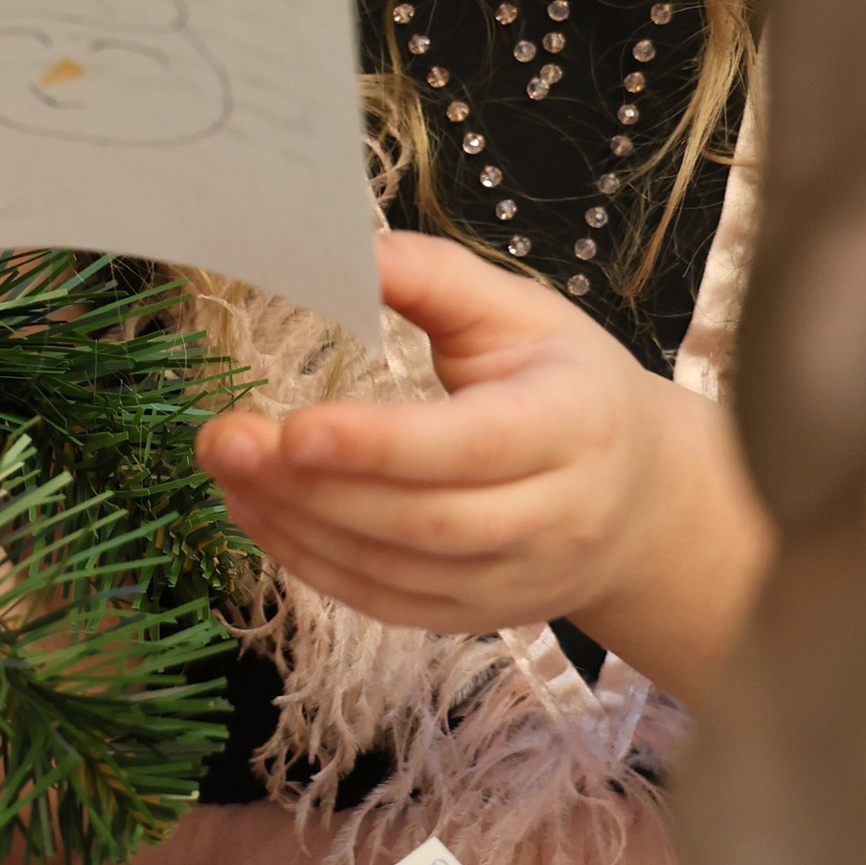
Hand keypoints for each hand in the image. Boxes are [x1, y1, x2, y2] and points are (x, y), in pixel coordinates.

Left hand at [195, 231, 772, 702]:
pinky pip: (384, 603)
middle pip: (425, 519)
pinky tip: (258, 513)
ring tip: (226, 471)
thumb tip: (341, 247)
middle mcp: (553, 516)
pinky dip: (311, 564)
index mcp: (572, 425)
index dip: (383, 444)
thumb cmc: (570, 386)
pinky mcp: (475, 617)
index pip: (475, 444)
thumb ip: (434, 277)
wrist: (639, 498)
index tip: (296, 424)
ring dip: (298, 525)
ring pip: (395, 570)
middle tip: (226, 440)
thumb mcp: (523, 313)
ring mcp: (515, 580)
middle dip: (315, 486)